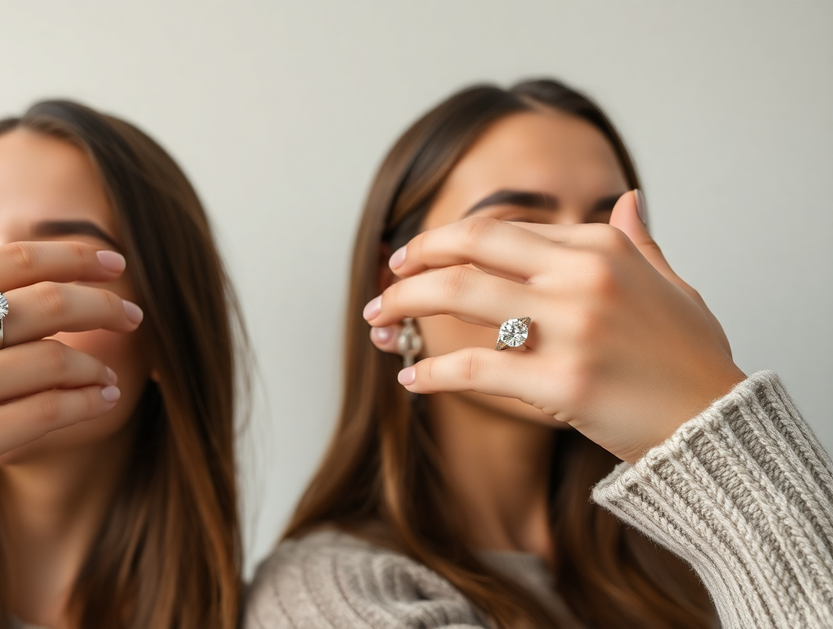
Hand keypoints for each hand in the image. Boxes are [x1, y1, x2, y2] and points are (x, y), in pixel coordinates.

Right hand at [0, 242, 140, 625]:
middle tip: (133, 315)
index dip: (76, 255)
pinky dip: (87, 402)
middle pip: (44, 301)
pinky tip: (101, 400)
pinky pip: (48, 412)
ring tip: (109, 374)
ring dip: (97, 365)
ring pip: (54, 358)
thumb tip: (45, 279)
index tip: (116, 264)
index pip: (13, 258)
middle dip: (103, 305)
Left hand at [364, 191, 745, 463]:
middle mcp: (582, 277)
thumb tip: (627, 198)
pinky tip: (411, 379)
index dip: (447, 241)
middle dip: (415, 261)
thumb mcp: (672, 285)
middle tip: (383, 282)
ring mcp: (572, 328)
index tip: (414, 257)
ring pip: (460, 298)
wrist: (716, 427)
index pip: (503, 231)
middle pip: (472, 249)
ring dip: (405, 306)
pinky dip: (432, 372)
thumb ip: (638, 241)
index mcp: (602, 248)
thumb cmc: (690, 358)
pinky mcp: (561, 383)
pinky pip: (473, 368)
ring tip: (378, 322)